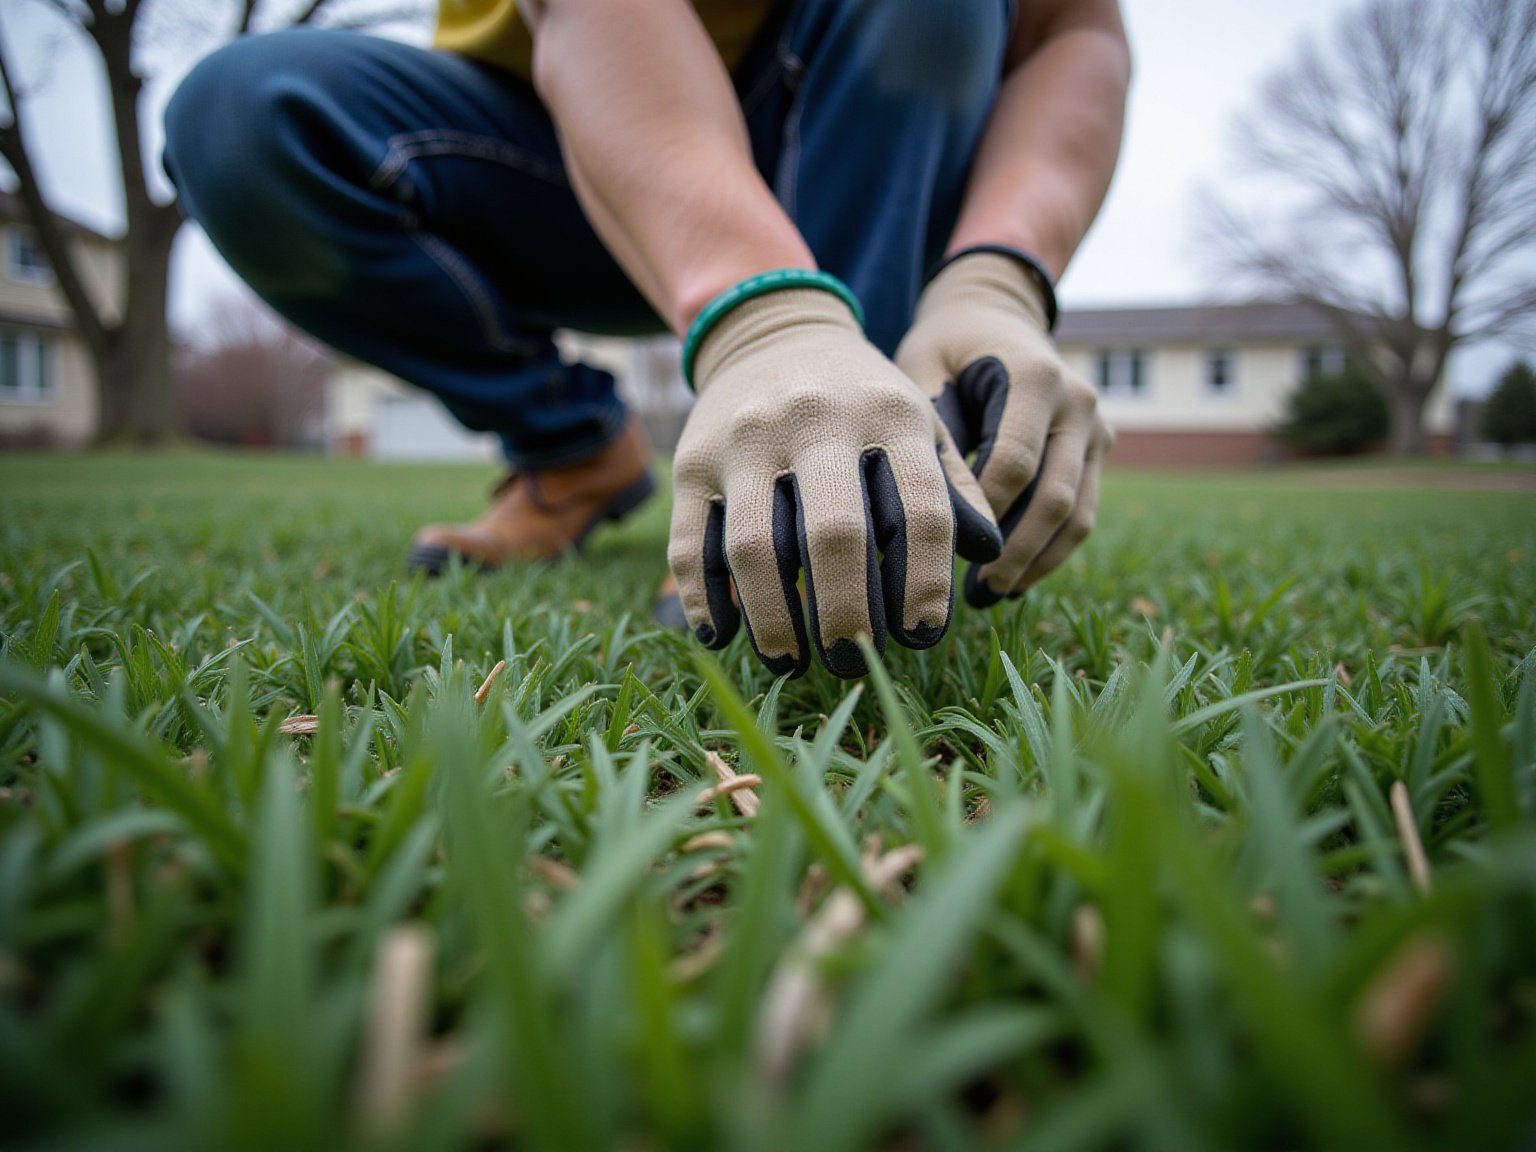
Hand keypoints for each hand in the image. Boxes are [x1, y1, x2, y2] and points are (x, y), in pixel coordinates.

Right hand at [669, 284, 1001, 678]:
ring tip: (792, 662)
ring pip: (753, 547)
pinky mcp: (691, 462)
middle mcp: (814, 421)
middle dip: (846, 615)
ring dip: (774, 619)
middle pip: (833, 535)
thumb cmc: (863, 398)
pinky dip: (704, 598)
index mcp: (889, 414)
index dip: (925, 581)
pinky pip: (691, 544)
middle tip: (855, 663)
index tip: (923, 636)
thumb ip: (953, 483)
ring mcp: (744, 440)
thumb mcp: (918, 419)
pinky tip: (724, 634)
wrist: (773, 330)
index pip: (918, 509)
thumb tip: (990, 555)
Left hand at [896, 250, 1112, 605]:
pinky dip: (1051, 550)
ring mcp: (1097, 426)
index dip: (982, 514)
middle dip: (1014, 553)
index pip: (1013, 464)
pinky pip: (1083, 511)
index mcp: (1036, 377)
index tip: (943, 550)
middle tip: (972, 594)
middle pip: (1055, 497)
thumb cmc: (945, 347)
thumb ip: (931, 432)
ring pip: (1079, 514)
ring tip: (992, 595)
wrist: (994, 313)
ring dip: (1038, 562)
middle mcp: (1079, 402)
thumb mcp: (922, 371)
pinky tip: (1012, 578)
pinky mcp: (1099, 448)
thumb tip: (930, 514)